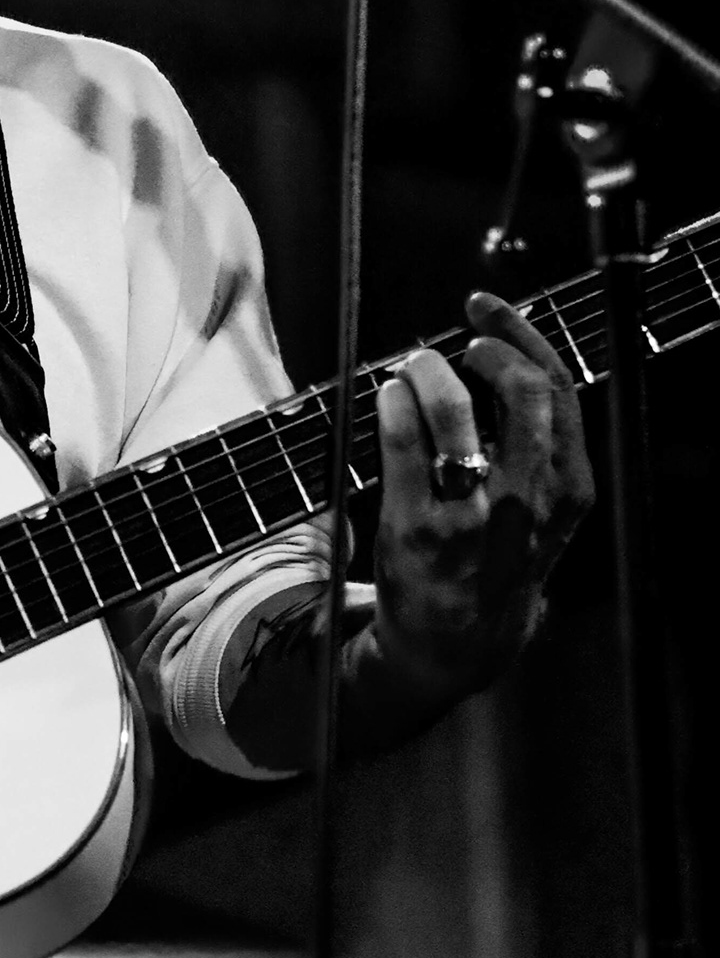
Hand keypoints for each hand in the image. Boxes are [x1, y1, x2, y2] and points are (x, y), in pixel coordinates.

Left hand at [371, 293, 593, 703]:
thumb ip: (542, 451)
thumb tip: (512, 364)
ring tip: (413, 368)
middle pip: (520, 389)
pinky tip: (389, 395)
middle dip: (487, 347)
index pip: (559, 389)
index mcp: (568, 490)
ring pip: (457, 410)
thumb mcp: (546, 514)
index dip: (524, 336)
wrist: (455, 645)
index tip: (489, 313)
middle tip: (457, 346)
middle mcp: (528, 501)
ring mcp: (472, 515)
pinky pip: (404, 443)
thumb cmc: (496, 564)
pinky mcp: (417, 527)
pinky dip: (394, 404)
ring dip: (429, 370)